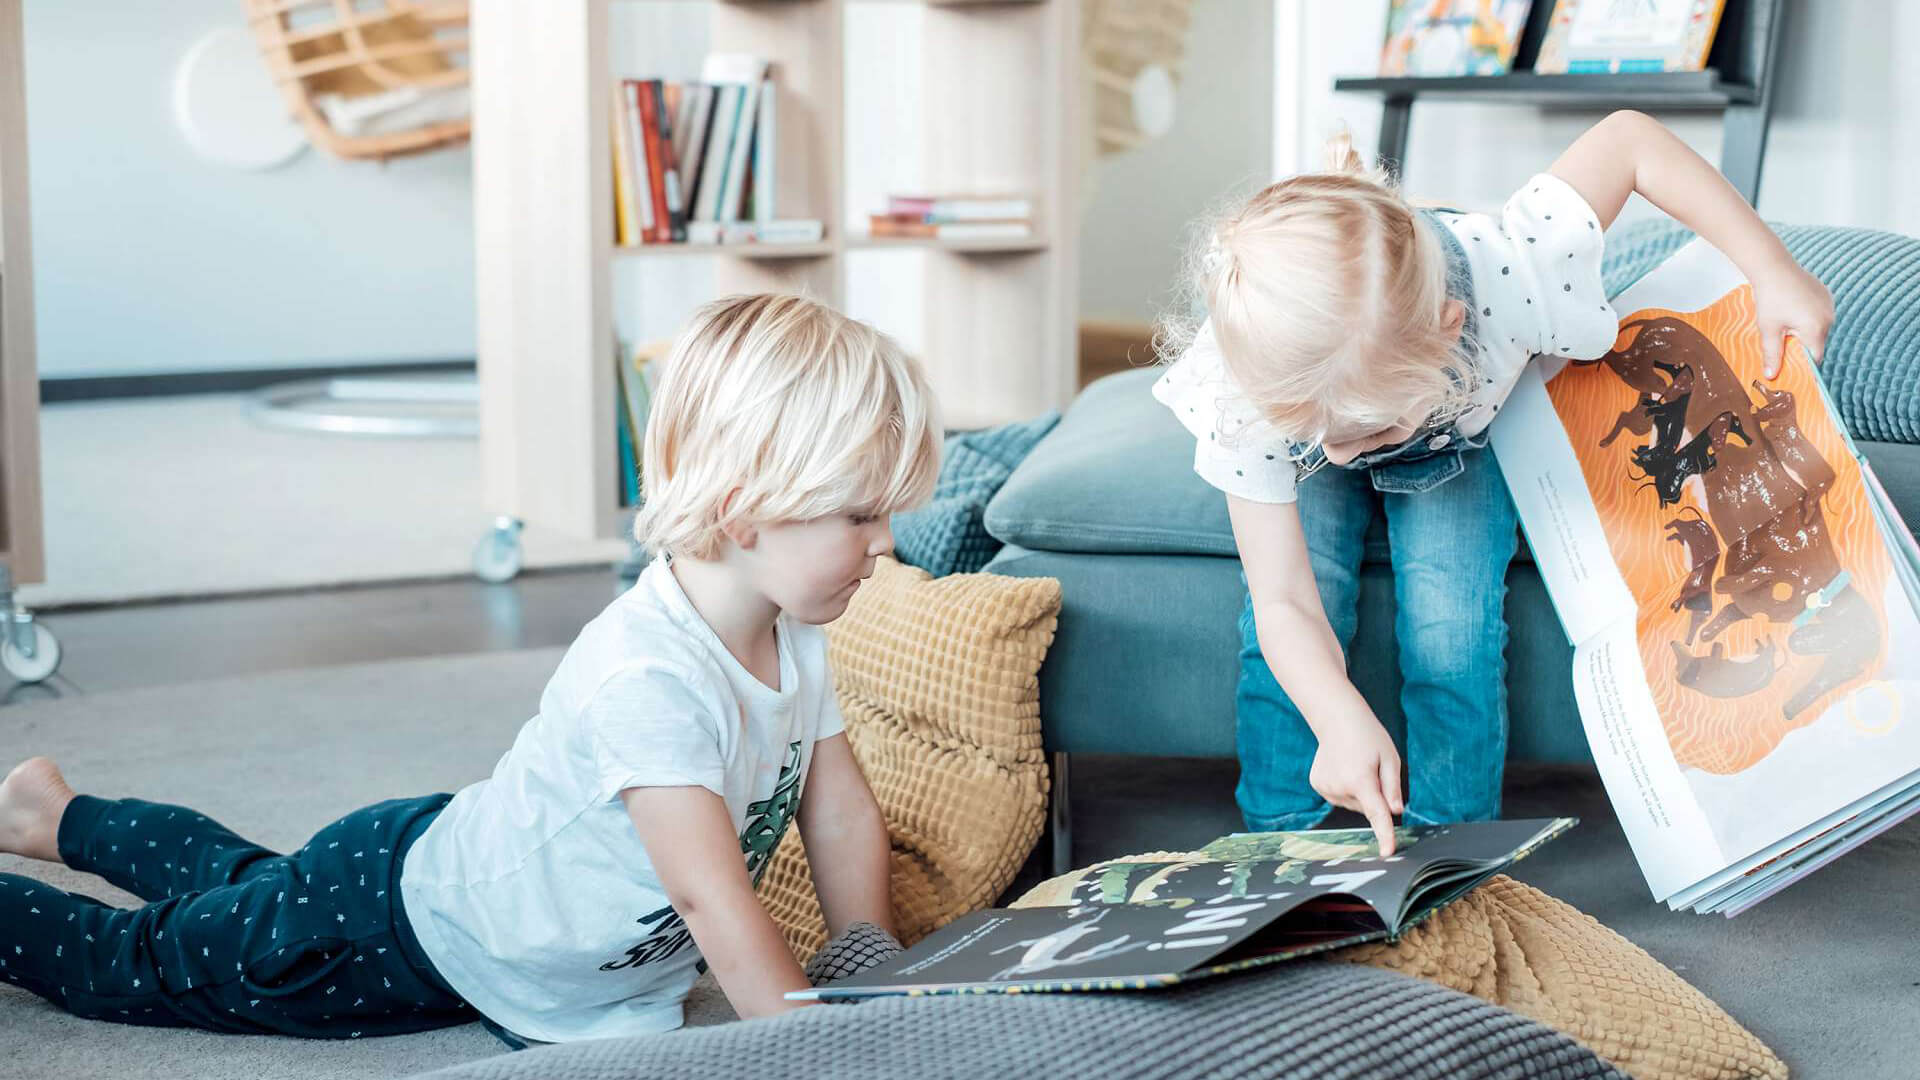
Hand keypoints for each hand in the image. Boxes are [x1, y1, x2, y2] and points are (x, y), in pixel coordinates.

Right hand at [1307, 715, 1404, 854]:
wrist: (1336, 718)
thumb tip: (1396, 812)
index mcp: (1361, 780)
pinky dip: (1346, 789)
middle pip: (1366, 808)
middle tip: (1371, 769)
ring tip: (1355, 766)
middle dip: (1373, 795)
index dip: (1385, 835)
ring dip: (1359, 792)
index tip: (1387, 852)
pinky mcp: (1318, 785)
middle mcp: (1340, 787)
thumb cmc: (1367, 735)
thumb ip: (1393, 787)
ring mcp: (1326, 787)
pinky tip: (1344, 769)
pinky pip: (1340, 797)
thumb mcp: (1390, 757)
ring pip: (1353, 804)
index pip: (1376, 815)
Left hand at [1752, 261, 1833, 378]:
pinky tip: (1792, 308)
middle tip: (1782, 339)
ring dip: (1805, 330)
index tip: (1791, 366)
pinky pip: (1820, 313)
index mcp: (1816, 328)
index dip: (1803, 364)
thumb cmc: (1770, 298)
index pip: (1815, 357)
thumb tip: (1771, 375)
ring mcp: (1830, 305)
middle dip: (1801, 345)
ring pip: (1819, 328)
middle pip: (1817, 342)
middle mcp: (1829, 317)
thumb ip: (1772, 354)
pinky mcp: (1827, 296)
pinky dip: (1808, 316)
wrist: (1774, 268)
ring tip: (1785, 319)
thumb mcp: (1769, 329)